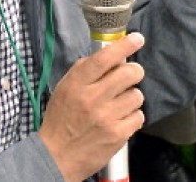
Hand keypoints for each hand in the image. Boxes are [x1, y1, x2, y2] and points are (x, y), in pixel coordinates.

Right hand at [39, 32, 145, 181]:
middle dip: (134, 71)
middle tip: (131, 75)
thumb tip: (110, 56)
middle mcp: (93, 98)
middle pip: (129, 73)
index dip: (125, 45)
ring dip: (131, 97)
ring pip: (137, 95)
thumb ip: (85, 70)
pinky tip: (121, 118)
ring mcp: (107, 118)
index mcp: (78, 84)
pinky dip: (133, 116)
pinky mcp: (117, 135)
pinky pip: (139, 116)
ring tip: (120, 103)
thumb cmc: (60, 119)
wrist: (56, 156)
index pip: (105, 58)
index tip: (137, 38)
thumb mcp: (65, 88)